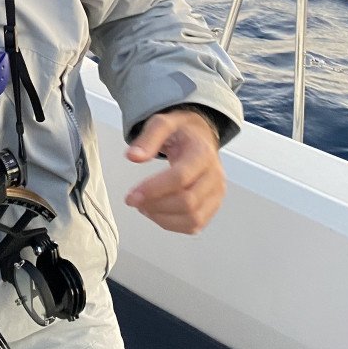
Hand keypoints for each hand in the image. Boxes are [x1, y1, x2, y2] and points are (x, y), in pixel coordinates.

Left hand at [124, 108, 224, 233]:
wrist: (200, 135)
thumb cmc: (181, 131)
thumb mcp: (162, 123)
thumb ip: (147, 139)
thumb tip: (132, 157)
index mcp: (202, 154)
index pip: (181, 178)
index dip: (154, 189)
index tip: (131, 195)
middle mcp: (214, 176)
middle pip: (188, 202)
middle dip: (156, 206)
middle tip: (134, 200)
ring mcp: (216, 194)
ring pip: (193, 219)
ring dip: (163, 218)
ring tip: (143, 206)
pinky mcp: (213, 206)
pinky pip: (195, 225)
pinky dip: (172, 224)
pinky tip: (156, 212)